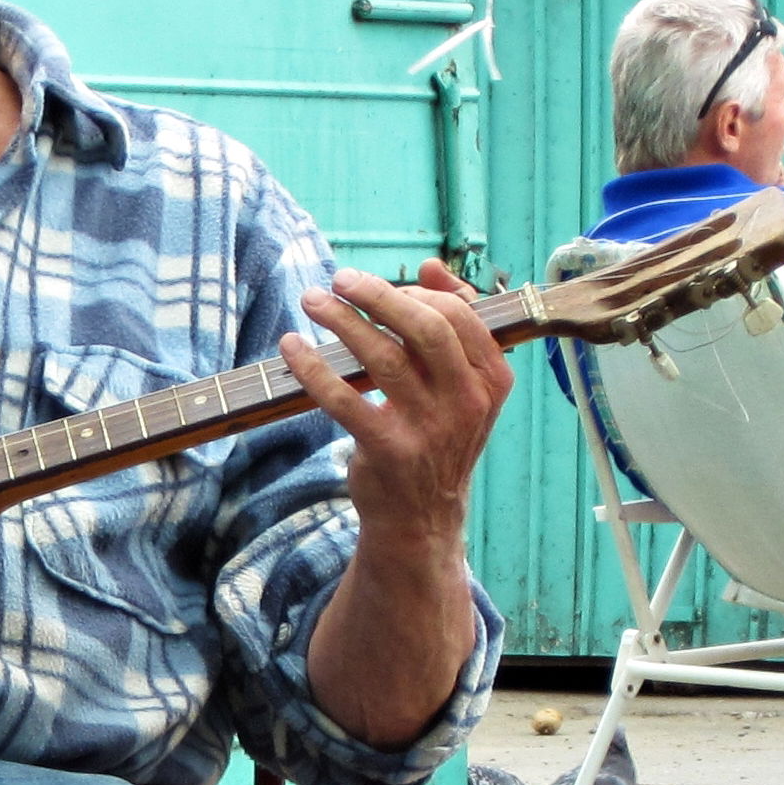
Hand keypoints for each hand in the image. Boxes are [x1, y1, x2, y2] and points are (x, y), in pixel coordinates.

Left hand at [283, 259, 511, 544]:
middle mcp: (466, 403)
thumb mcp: (462, 387)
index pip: (460, 316)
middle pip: (425, 329)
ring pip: (383, 358)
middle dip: (378, 295)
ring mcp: (429, 429)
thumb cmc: (437, 438)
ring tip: (312, 301)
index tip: (383, 288)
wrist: (421, 518)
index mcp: (491, 380)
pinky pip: (344, 399)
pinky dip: (313, 368)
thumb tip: (432, 266)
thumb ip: (454, 325)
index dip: (418, 292)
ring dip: (342, 321)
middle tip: (341, 279)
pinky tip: (292, 347)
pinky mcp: (388, 451)